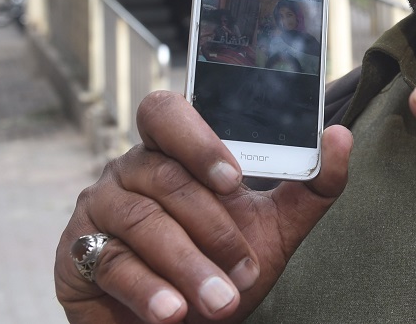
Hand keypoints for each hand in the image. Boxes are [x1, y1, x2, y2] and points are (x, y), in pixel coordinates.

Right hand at [55, 90, 351, 322]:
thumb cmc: (230, 263)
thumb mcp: (279, 226)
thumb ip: (313, 183)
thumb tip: (340, 135)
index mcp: (174, 149)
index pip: (166, 112)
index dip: (197, 140)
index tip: (234, 179)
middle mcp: (130, 168)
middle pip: (164, 177)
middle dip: (211, 227)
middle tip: (244, 268)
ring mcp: (97, 208)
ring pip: (141, 223)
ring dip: (187, 266)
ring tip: (221, 302)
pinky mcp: (75, 253)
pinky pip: (110, 264)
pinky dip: (148, 290)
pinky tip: (171, 313)